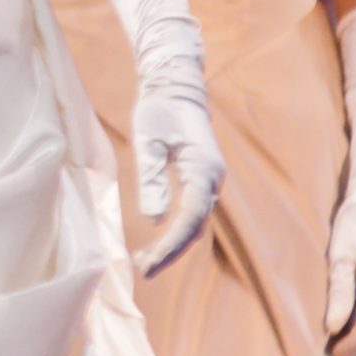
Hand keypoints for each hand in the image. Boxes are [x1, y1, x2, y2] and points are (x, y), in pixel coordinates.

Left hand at [132, 80, 225, 277]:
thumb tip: (154, 219)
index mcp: (203, 169)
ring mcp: (210, 180)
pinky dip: (176, 230)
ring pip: (196, 222)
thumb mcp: (147, 140)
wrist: (176, 86)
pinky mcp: (202, 179)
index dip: (170, 245)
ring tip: (144, 261)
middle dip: (171, 251)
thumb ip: (152, 178)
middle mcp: (213, 179)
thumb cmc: (158, 110)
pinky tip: (156, 241)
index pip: (190, 219)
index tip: (149, 264)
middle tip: (142, 269)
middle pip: (196, 227)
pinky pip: (193, 212)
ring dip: (174, 244)